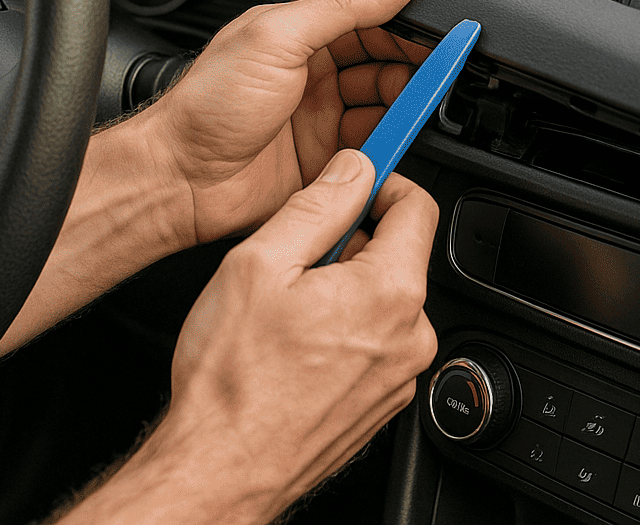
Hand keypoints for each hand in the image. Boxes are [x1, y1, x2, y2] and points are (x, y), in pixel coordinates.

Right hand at [64, 148, 439, 523]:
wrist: (221, 469)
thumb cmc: (232, 382)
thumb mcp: (258, 263)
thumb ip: (316, 206)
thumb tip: (351, 170)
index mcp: (388, 293)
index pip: (418, 206)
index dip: (382, 181)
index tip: (355, 179)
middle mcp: (408, 337)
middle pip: (397, 255)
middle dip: (350, 242)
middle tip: (294, 257)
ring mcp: (399, 376)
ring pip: (382, 301)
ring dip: (343, 289)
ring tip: (287, 309)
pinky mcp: (382, 403)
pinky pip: (373, 343)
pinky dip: (342, 330)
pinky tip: (294, 344)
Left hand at [140, 0, 428, 246]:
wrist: (179, 178)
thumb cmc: (208, 106)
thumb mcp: (278, 38)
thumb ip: (343, 6)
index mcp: (301, 35)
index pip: (369, 19)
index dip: (406, 23)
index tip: (442, 31)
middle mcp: (313, 75)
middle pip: (384, 62)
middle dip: (413, 65)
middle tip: (439, 73)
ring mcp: (320, 120)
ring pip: (384, 107)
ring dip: (405, 105)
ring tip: (420, 107)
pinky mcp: (325, 162)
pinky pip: (373, 150)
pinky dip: (391, 145)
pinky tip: (398, 139)